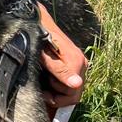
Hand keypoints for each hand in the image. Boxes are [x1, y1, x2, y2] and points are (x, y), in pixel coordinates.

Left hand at [36, 2, 86, 119]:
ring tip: (44, 82)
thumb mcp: (45, 56)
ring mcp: (80, 64)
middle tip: (42, 88)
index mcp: (76, 63)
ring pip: (72, 90)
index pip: (72, 95)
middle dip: (57, 96)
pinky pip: (70, 83)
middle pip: (74, 95)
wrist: (38, 22)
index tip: (42, 93)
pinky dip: (58, 86)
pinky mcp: (76, 63)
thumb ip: (60, 70)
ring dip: (57, 91)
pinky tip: (48, 80)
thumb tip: (77, 84)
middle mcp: (82, 64)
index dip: (56, 98)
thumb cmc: (39, 38)